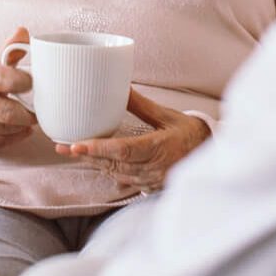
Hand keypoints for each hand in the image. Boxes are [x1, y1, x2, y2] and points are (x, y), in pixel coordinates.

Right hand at [0, 28, 36, 156]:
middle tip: (38, 112)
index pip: (0, 78)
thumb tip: (23, 31)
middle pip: (3, 111)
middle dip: (26, 114)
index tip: (33, 84)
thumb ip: (10, 50)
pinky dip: (13, 139)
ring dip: (20, 126)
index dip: (20, 82)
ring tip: (27, 120)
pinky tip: (19, 131)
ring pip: (2, 129)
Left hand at [55, 89, 210, 193]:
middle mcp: (154, 168)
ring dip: (97, 163)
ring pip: (117, 174)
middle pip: (114, 164)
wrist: (213, 154)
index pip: (122, 151)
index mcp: (159, 148)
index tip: (74, 145)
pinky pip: (127, 182)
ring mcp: (153, 180)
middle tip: (63, 147)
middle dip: (88, 156)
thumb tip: (120, 88)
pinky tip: (101, 164)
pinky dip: (112, 172)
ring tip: (76, 152)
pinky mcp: (152, 187)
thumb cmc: (190, 132)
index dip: (97, 149)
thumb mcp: (167, 115)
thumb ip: (142, 105)